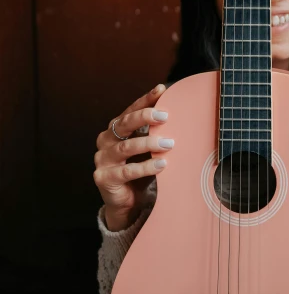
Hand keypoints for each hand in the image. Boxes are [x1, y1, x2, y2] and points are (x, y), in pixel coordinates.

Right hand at [93, 84, 173, 230]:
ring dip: (149, 143)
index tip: (161, 89)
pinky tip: (162, 165)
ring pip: (126, 147)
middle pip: (124, 124)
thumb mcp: (148, 150)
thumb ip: (155, 134)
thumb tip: (181, 115)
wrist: (127, 203)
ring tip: (169, 144)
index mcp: (115, 130)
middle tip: (165, 116)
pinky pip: (127, 171)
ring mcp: (102, 160)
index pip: (130, 110)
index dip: (145, 99)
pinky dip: (146, 167)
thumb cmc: (139, 171)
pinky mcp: (104, 178)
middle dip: (145, 117)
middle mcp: (106, 141)